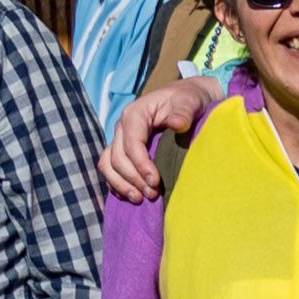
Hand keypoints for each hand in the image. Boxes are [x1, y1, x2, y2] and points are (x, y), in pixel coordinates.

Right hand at [96, 75, 212, 201]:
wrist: (185, 99)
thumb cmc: (188, 100)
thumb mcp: (189, 102)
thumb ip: (183, 112)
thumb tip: (178, 124)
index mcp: (135, 113)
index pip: (131, 143)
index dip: (140, 164)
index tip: (155, 182)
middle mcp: (122, 126)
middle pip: (118, 157)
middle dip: (133, 178)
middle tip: (153, 194)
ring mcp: (119, 139)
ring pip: (108, 164)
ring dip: (121, 184)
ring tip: (139, 199)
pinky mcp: (122, 149)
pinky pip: (110, 168)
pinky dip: (117, 183)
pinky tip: (131, 195)